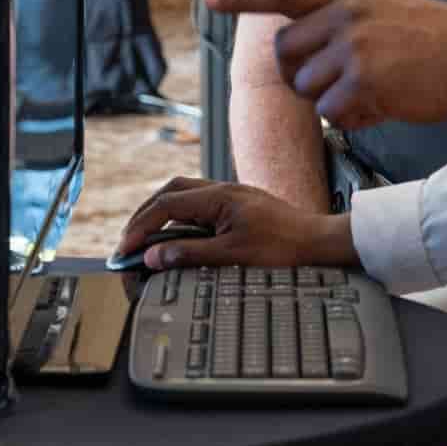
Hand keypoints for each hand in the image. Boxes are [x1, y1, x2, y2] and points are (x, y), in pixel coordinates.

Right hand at [115, 176, 357, 271]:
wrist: (319, 243)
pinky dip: (184, 219)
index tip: (127, 248)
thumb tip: (153, 255)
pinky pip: (203, 207)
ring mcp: (233, 197)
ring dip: (165, 214)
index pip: (167, 203)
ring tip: (149, 239)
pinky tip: (181, 238)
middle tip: (131, 240)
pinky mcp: (241, 207)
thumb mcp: (232, 255)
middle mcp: (224, 190)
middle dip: (147, 213)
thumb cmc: (283, 248)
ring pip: (187, 196)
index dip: (142, 225)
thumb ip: (190, 254)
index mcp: (219, 196)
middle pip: (173, 191)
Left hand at [205, 0, 446, 129]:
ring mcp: (352, 50)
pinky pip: (332, 112)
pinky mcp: (361, 84)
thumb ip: (351, 17)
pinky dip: (352, 118)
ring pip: (305, 87)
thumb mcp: (391, 6)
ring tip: (368, 95)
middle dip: (295, 75)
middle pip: (285, 53)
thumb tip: (314, 43)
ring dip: (329, 100)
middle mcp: (346, 18)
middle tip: (323, 86)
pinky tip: (381, 109)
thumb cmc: (441, 39)